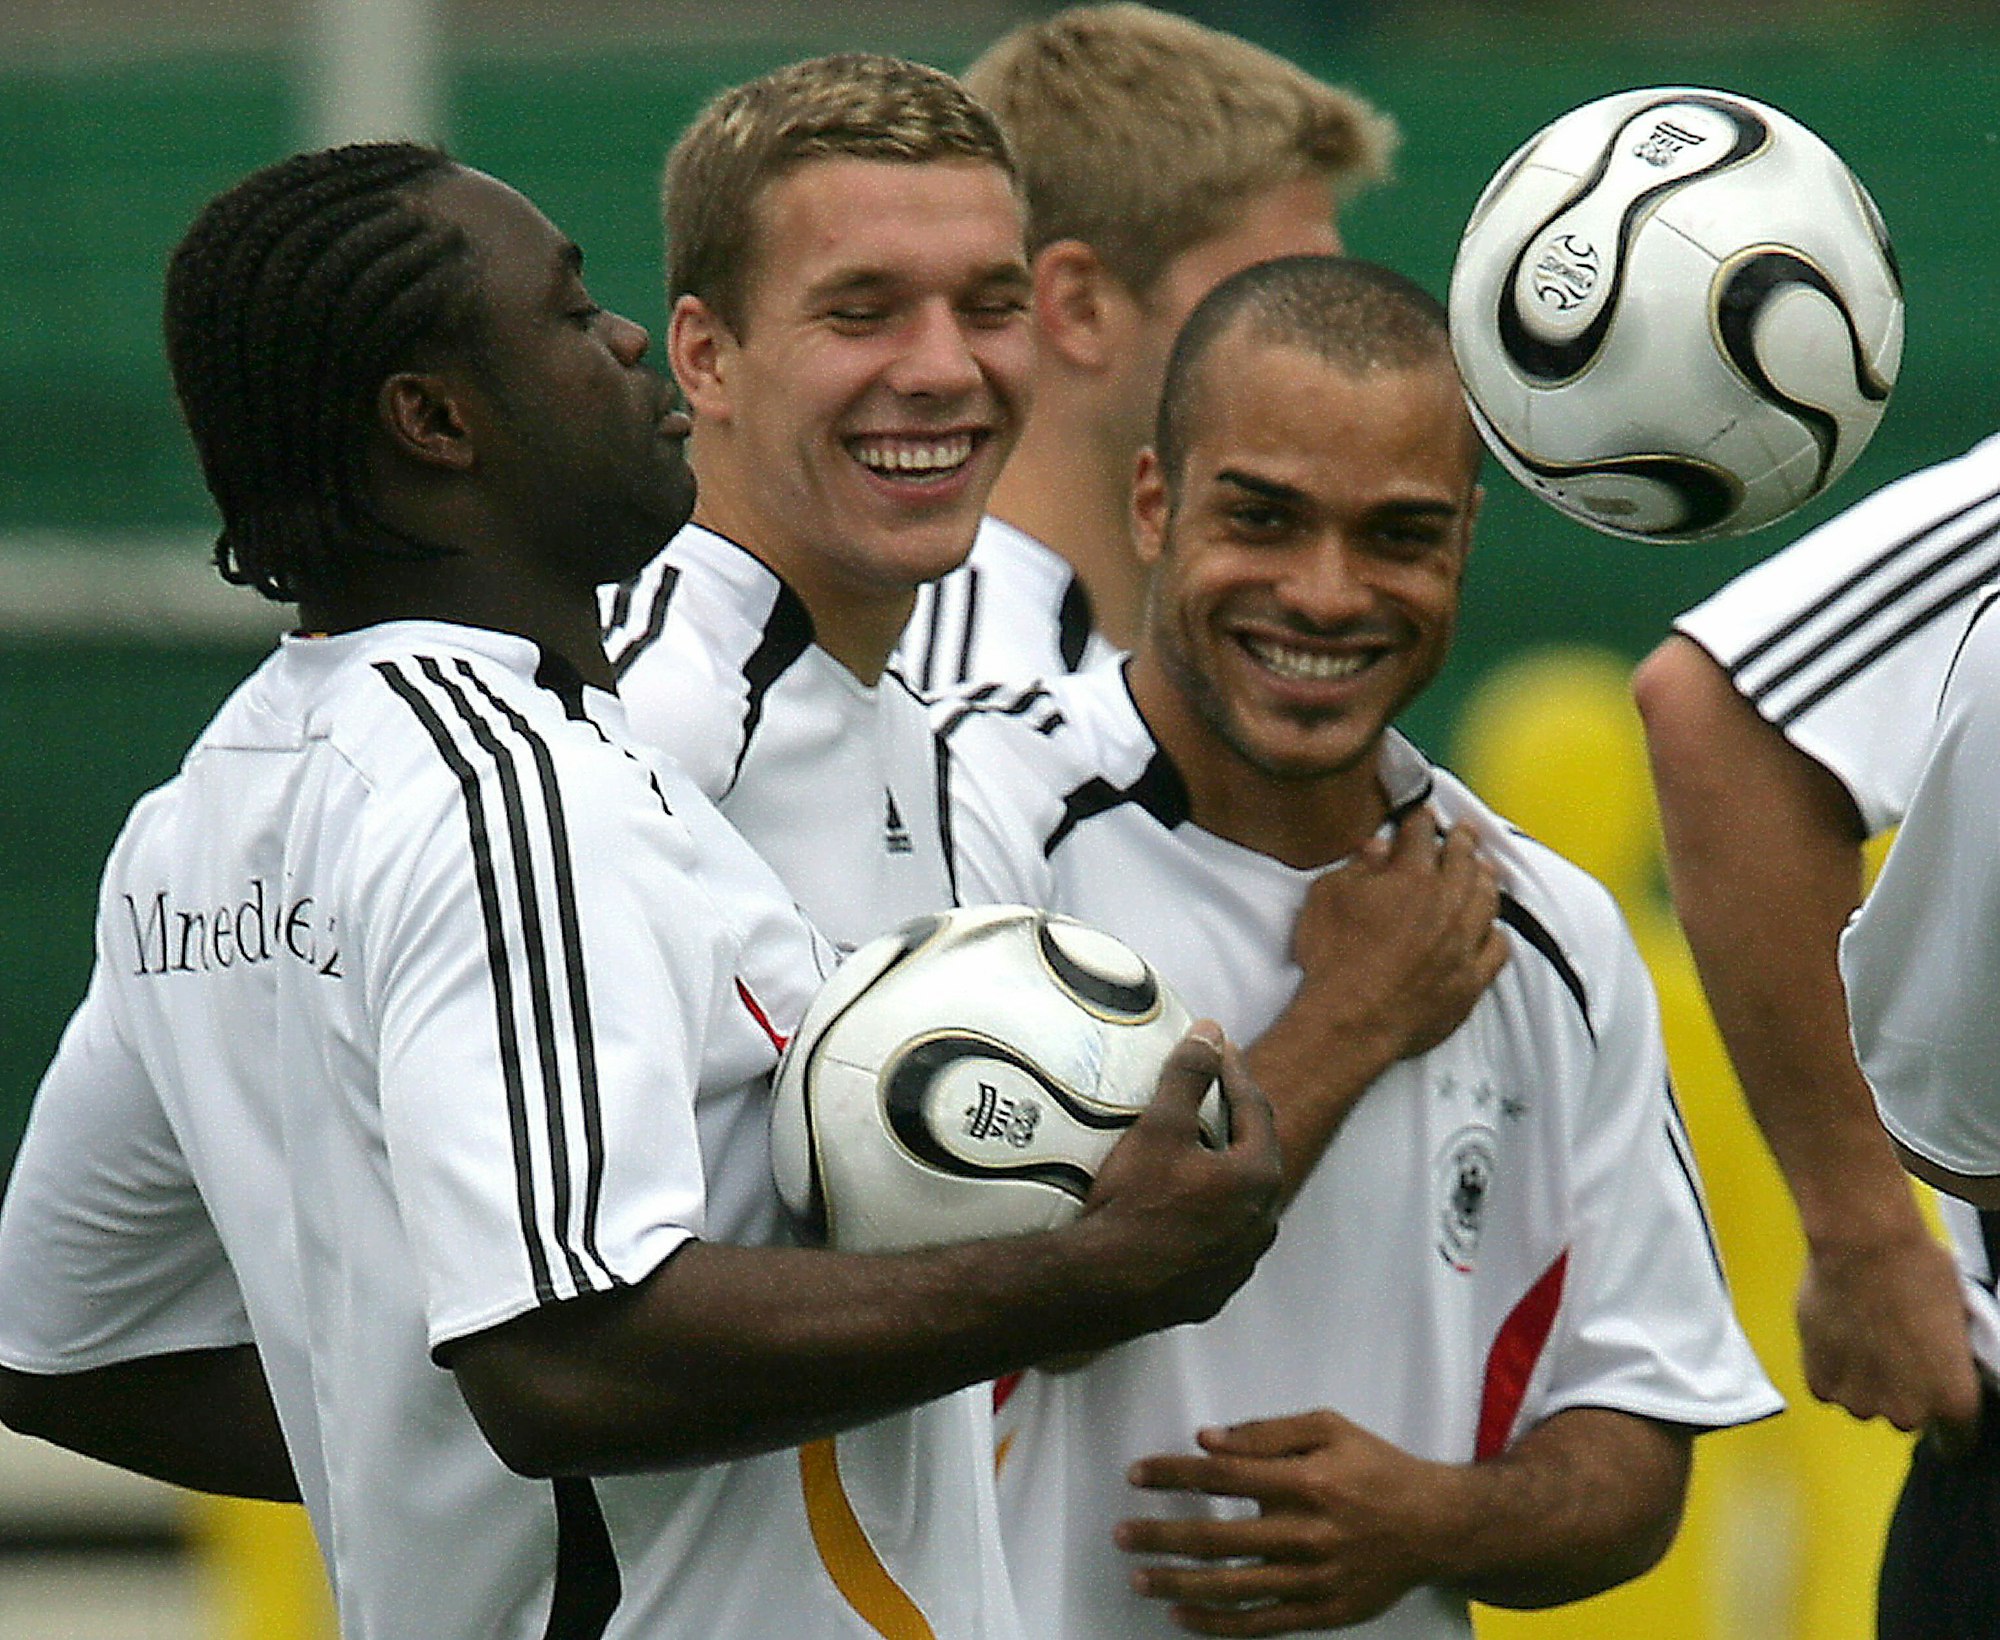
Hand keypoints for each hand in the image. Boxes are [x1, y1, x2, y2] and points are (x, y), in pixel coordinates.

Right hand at [1076, 1025, 1282, 1337]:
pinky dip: (1206, 1219)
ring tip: (1196, 1156)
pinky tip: (1179, 1213)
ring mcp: (1240, 1261)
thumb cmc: (1136, 1202)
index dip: (1235, 1073)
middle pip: (1254, 1157)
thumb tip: (1210, 1034)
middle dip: (1235, 1124)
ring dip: (1223, 1177)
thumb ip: (1189, 1076)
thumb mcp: (1160, 1127)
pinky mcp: (1214, 1290)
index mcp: (1258, 1178)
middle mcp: (1262, 1222)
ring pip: (1239, 1205)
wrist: (1105, 1285)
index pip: (1255, 1109)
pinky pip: (1217, 1243)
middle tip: (1212, 1097)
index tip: (1220, 1050)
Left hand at [1117, 1409, 1444, 1634]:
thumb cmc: (1377, 1468)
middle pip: (1217, 1538)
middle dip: (1161, 1536)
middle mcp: (1307, 1533)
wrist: (1437, 1525)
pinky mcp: (1323, 1613)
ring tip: (1138, 1577)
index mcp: (1307, 1480)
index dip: (1173, 1475)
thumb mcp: (1329, 1427)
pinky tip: (1181, 1615)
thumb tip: (1208, 1440)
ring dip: (1177, 1583)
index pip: (1222, 1477)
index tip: (1136, 1475)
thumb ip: (1267, 1432)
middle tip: (1121, 1534)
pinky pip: (1260, 1624)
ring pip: (1232, 1587)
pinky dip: (1216, 1624)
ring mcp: (1314, 1580)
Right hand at [1297, 809, 1504, 1061]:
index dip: (1420, 820)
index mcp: (1411, 877)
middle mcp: (1446, 904)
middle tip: (1463, 832)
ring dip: (1486, 880)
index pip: (1421, 835)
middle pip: (1464, 861)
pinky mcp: (1471, 980)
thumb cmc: (1332, 959)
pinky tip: (1492, 930)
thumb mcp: (1327, 898)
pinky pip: (1498, 949)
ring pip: (1488, 901)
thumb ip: (1357, 868)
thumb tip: (1379, 848)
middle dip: (1463, 841)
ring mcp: (1463, 943)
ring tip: (1485, 870)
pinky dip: (1496, 934)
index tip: (1421, 815)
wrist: (1351, 1020)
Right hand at [1797, 1226, 1981, 1435]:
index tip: (1929, 1382)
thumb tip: (1939, 1349)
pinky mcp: (1821, 1382)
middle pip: (1905, 1414)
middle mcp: (1908, 1410)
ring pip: (1862, 1402)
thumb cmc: (1914, 1268)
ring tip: (1858, 1336)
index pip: (1955, 1424)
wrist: (1861, 1245)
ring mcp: (1861, 1399)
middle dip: (1898, 1387)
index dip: (1938, 1394)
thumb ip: (1948, 1352)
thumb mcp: (1958, 1314)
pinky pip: (1827, 1387)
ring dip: (1860, 1378)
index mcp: (1954, 1398)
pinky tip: (1836, 1336)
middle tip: (1890, 1346)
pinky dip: (1829, 1367)